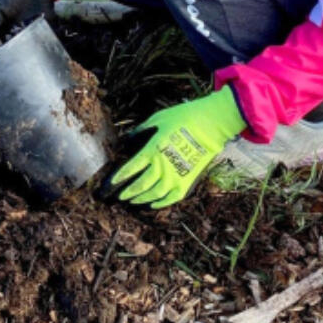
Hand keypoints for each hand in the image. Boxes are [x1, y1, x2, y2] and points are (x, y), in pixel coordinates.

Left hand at [107, 87, 245, 208]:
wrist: (211, 124)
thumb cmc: (184, 118)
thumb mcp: (158, 119)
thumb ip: (141, 131)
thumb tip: (128, 139)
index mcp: (153, 150)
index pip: (131, 168)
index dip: (119, 177)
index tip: (111, 183)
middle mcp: (163, 166)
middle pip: (141, 185)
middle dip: (128, 192)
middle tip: (119, 196)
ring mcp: (176, 175)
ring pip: (154, 194)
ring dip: (141, 199)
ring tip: (133, 201)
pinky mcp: (188, 180)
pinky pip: (171, 198)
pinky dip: (160, 203)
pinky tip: (152, 204)